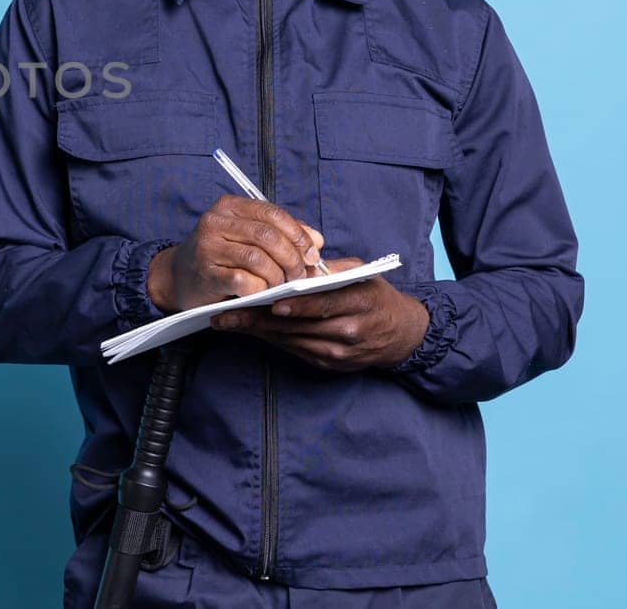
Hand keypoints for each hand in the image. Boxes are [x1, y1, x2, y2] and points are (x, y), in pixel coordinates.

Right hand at [146, 194, 327, 313]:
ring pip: (258, 259)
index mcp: (229, 206)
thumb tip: (316, 240)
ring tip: (281, 285)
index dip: (298, 234)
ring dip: (278, 276)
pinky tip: (261, 292)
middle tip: (299, 274)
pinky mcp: (205, 273)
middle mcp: (214, 221)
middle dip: (291, 258)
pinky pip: (244, 281)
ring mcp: (207, 247)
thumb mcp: (248, 238)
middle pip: (267, 236)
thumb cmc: (221, 256)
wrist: (178, 277)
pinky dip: (259, 289)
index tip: (312, 254)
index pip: (272, 214)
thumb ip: (282, 234)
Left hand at [207, 261, 430, 371]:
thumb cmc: (376, 297)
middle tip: (224, 314)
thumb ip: (330, 269)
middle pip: (295, 326)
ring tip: (228, 321)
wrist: (401, 335)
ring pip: (290, 340)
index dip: (288, 305)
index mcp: (357, 302)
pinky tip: (250, 330)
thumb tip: (295, 261)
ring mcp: (338, 352)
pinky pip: (294, 350)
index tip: (260, 301)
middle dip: (256, 319)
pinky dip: (272, 339)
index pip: (318, 303)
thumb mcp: (360, 275)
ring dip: (257, 331)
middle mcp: (347, 331)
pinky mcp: (329, 365)